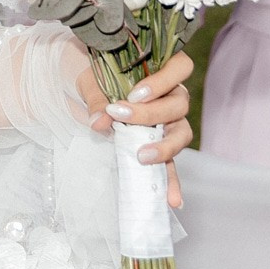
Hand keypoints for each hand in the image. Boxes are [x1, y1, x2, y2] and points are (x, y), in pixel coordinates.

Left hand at [79, 51, 193, 208]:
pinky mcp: (160, 145)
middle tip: (121, 118)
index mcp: (162, 68)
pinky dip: (171, 182)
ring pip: (181, 133)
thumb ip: (97, 98)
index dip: (163, 81)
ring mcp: (170, 122)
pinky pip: (170, 163)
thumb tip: (100, 123)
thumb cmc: (96, 75)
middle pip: (178, 104)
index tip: (135, 93)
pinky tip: (171, 200)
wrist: (88, 89)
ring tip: (142, 157)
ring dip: (164, 147)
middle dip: (152, 114)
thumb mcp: (92, 80)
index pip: (181, 67)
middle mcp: (173, 95)